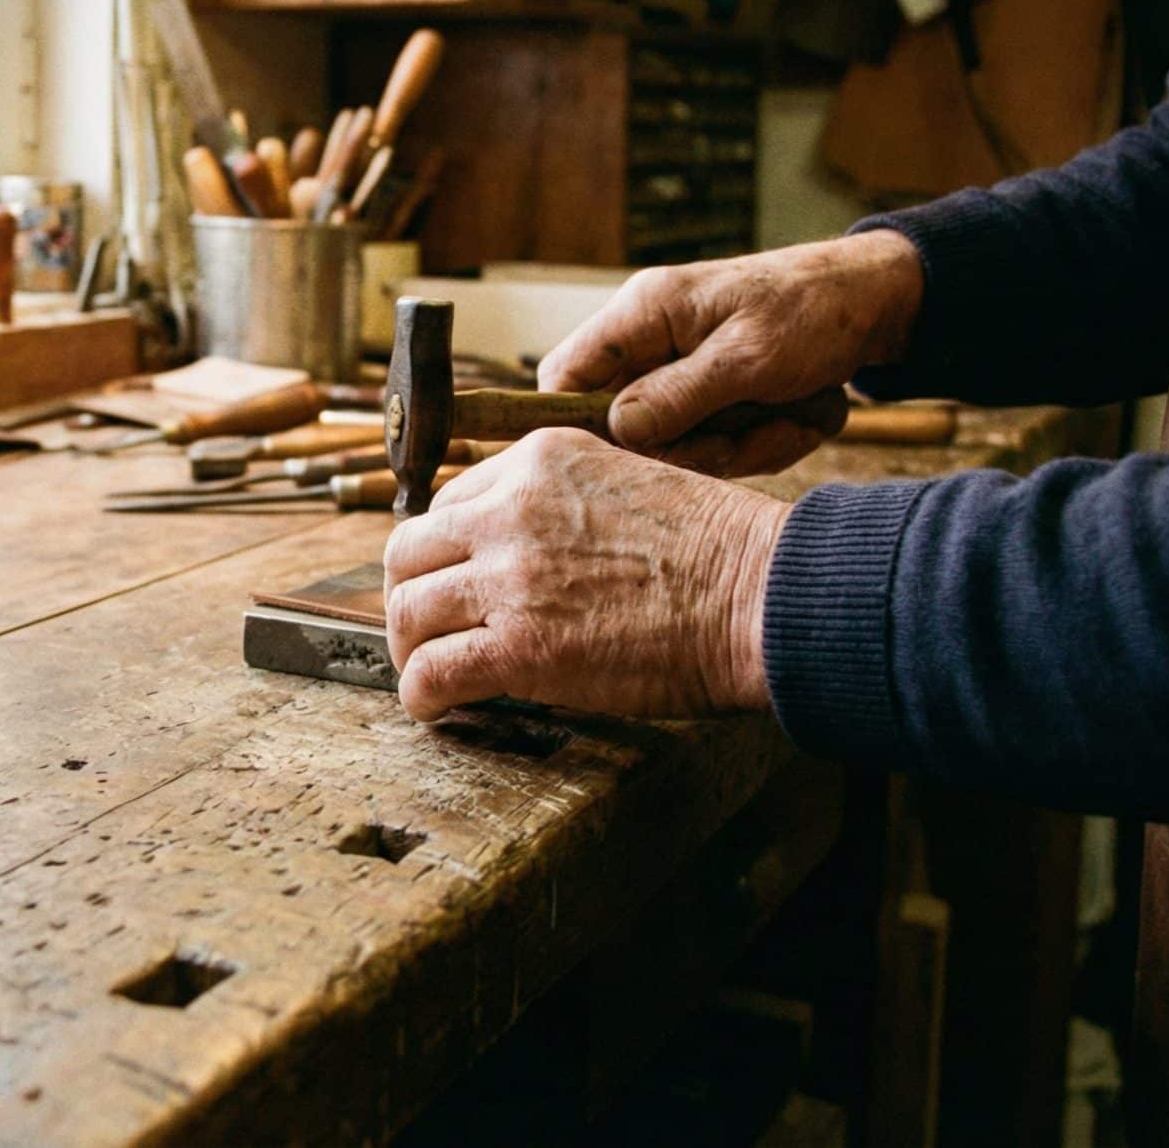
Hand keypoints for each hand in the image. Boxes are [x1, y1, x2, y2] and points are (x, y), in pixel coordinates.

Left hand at [382, 429, 789, 722]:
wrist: (759, 595)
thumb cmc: (718, 551)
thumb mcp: (627, 484)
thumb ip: (565, 504)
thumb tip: (529, 551)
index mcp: (540, 461)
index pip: (449, 500)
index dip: (445, 550)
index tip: (453, 582)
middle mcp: (512, 509)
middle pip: (409, 550)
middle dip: (410, 594)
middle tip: (426, 629)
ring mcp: (510, 576)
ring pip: (408, 611)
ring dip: (412, 649)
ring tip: (430, 673)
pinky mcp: (518, 646)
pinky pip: (432, 672)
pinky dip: (423, 696)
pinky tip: (437, 708)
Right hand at [538, 231, 925, 476]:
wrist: (876, 302)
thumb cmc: (814, 311)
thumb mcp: (750, 355)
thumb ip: (681, 394)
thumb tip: (618, 430)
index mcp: (644, 313)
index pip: (565, 374)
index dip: (575, 424)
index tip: (623, 459)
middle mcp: (651, 343)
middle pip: (623, 426)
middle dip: (690, 446)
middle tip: (744, 436)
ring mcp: (680, 373)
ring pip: (675, 444)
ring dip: (736, 446)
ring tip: (788, 417)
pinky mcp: (710, 397)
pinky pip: (714, 445)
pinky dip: (759, 442)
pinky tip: (795, 417)